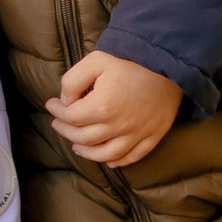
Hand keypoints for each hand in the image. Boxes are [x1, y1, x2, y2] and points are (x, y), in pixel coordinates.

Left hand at [48, 50, 182, 166]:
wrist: (170, 63)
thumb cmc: (132, 60)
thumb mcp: (96, 60)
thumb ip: (73, 80)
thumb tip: (65, 100)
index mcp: (102, 107)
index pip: (70, 117)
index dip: (57, 112)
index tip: (51, 105)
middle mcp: (118, 126)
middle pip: (84, 138)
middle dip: (66, 131)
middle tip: (58, 123)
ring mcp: (137, 134)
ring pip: (106, 154)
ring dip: (87, 152)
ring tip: (76, 145)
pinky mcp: (153, 136)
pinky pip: (132, 157)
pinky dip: (118, 161)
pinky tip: (108, 159)